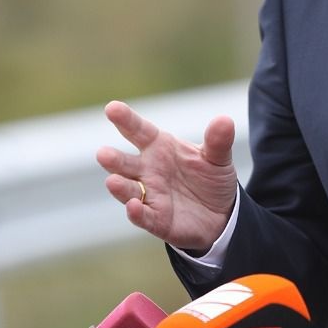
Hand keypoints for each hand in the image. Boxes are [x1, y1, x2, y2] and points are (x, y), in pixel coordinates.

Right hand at [95, 101, 237, 251]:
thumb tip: (224, 120)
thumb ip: (218, 141)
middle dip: (114, 159)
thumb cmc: (211, 178)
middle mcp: (148, 170)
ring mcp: (150, 195)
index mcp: (160, 147)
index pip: (139, 131)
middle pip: (126, 163)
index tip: (112, 108)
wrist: (221, 214)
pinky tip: (133, 207)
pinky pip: (144, 216)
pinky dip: (137, 212)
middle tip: (103, 153)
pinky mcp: (156, 219)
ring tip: (112, 181)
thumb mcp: (218, 158)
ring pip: (129, 190)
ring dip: (120, 187)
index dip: (126, 120)